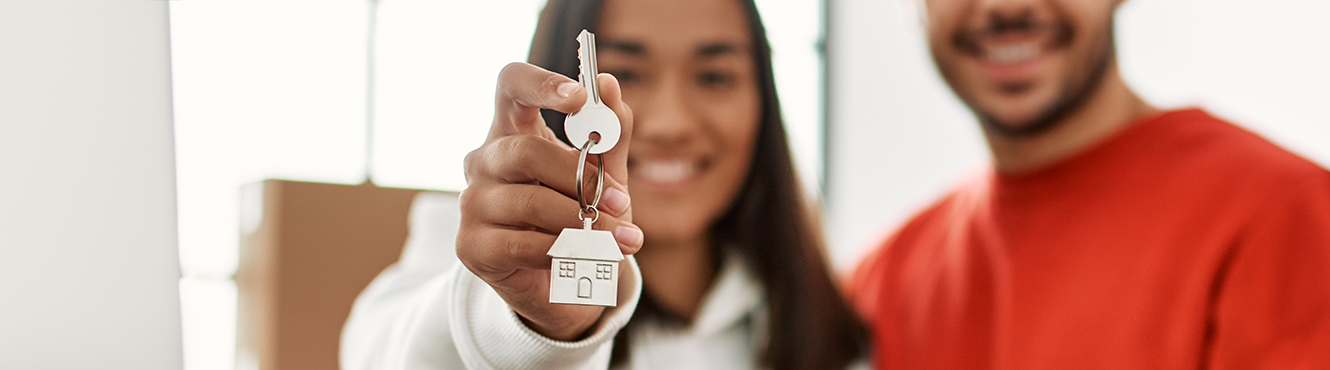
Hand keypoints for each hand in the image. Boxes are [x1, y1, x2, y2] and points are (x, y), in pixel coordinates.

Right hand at [457, 62, 638, 340]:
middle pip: (527, 153)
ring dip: (584, 224)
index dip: (542, 84)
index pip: (511, 84)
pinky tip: (588, 257)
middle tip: (621, 202)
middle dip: (581, 179)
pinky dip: (565, 252)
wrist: (560, 281)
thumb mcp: (602, 175)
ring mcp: (471, 202)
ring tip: (620, 237)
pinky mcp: (470, 245)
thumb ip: (610, 133)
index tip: (579, 97)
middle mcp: (484, 160)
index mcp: (513, 129)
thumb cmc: (577, 216)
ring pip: (530, 203)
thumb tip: (608, 84)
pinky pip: (524, 244)